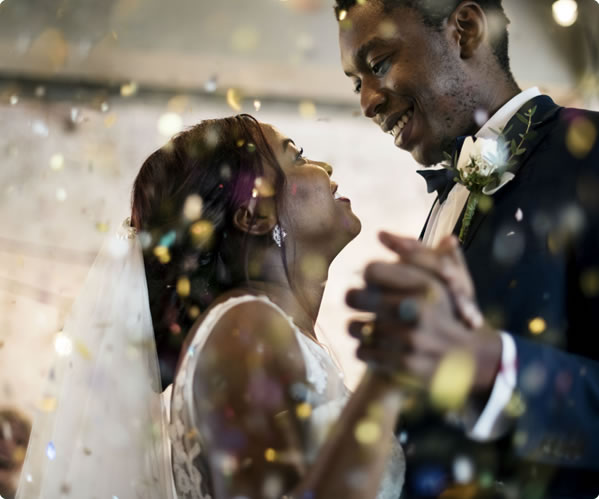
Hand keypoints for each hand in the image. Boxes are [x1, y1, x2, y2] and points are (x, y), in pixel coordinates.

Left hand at [346, 233, 501, 407]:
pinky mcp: (402, 366)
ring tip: (364, 326)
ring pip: (354, 326)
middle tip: (356, 301)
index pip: (371, 270)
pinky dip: (364, 350)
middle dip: (354, 298)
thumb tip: (382, 234)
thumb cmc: (448, 310)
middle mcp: (416, 312)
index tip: (372, 281)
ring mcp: (409, 341)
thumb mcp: (443, 277)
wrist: (470, 359)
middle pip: (354, 296)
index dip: (369, 275)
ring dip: (356, 327)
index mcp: (424, 285)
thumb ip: (414, 252)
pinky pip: (361, 352)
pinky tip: (373, 346)